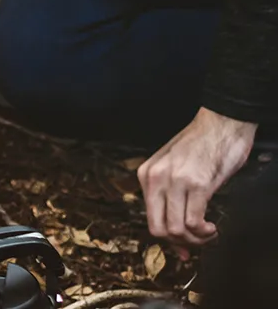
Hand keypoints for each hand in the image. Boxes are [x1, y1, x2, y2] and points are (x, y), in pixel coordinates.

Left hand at [138, 108, 257, 257]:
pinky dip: (203, 232)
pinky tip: (211, 228)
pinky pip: (193, 221)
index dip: (168, 238)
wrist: (222, 121)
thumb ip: (171, 195)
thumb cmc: (203, 144)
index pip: (150, 218)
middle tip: (197, 241)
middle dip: (179, 243)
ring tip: (208, 234)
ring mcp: (175, 182)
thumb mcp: (175, 167)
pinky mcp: (198, 184)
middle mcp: (155, 179)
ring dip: (194, 240)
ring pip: (175, 229)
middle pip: (158, 228)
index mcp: (146, 175)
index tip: (183, 246)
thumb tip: (177, 229)